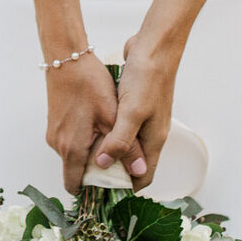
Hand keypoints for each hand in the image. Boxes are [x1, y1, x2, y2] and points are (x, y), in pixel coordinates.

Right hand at [45, 56, 121, 195]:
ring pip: (74, 155)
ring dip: (91, 151)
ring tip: (110, 135)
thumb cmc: (89, 84)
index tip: (110, 186)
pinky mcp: (54, 123)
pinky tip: (98, 123)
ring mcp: (54, 134)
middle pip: (76, 171)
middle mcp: (58, 146)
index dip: (92, 190)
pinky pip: (70, 141)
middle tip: (118, 158)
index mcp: (72, 149)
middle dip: (96, 169)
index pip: (76, 186)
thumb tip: (138, 172)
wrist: (66, 56)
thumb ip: (126, 146)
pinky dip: (84, 139)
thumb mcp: (113, 115)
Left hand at [94, 34, 176, 192]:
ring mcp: (143, 118)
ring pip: (126, 145)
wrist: (154, 46)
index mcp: (154, 140)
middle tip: (88, 176)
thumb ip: (120, 141)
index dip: (125, 189)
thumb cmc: (147, 79)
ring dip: (110, 152)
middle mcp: (150, 133)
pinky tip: (94, 130)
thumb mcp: (132, 113)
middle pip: (133, 164)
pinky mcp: (135, 105)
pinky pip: (122, 127)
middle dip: (114, 172)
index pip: (143, 177)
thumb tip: (107, 166)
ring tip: (87, 157)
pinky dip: (110, 133)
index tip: (102, 194)